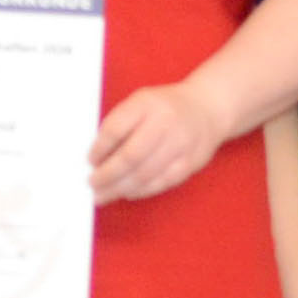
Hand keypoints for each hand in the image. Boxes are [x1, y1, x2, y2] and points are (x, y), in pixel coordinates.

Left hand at [88, 82, 231, 202]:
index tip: (90, 161)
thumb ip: (120, 124)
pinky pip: (161, 182)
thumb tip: (97, 157)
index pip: (115, 129)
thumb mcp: (140, 102)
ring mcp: (179, 144)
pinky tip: (127, 192)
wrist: (208, 108)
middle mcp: (164, 122)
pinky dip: (141, 191)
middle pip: (130, 156)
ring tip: (104, 195)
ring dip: (120, 188)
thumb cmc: (166, 107)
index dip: (99, 149)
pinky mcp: (190, 162)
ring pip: (145, 174)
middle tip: (93, 185)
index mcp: (146, 103)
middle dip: (107, 175)